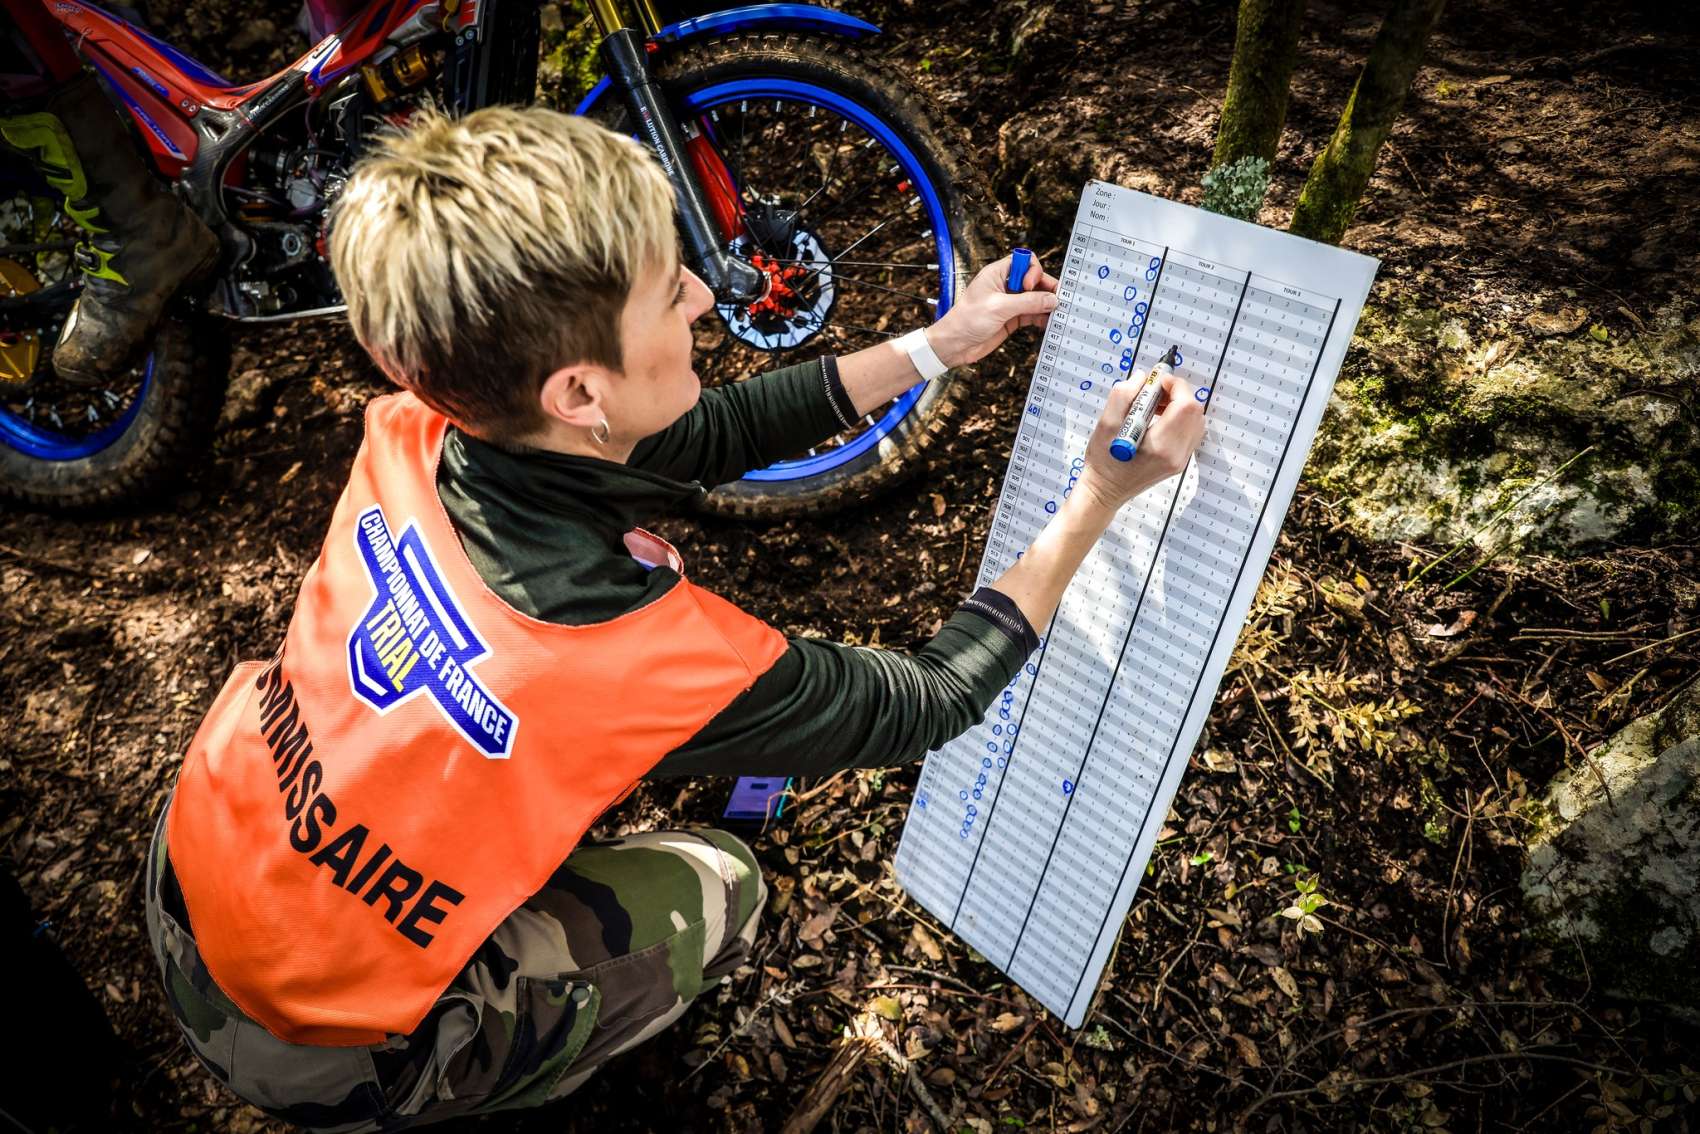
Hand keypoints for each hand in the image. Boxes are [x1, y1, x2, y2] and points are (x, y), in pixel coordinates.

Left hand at [924, 253, 1059, 368]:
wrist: (954, 345)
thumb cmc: (967, 320)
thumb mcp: (1000, 308)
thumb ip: (1028, 302)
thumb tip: (1051, 299)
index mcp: (997, 274)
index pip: (1025, 261)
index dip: (1033, 272)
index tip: (1030, 287)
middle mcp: (1005, 286)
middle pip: (1034, 281)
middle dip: (1046, 289)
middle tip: (1058, 301)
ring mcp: (1010, 303)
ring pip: (1036, 299)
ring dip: (1046, 305)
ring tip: (1057, 314)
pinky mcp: (1012, 319)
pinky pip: (1032, 314)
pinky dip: (1042, 318)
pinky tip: (1048, 324)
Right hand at [1076, 368, 1206, 511]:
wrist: (1105, 491)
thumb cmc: (1103, 462)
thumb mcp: (1105, 424)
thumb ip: (1123, 395)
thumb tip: (1142, 378)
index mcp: (1161, 446)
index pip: (1185, 406)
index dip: (1175, 386)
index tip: (1157, 382)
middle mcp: (1177, 455)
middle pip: (1195, 411)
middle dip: (1178, 393)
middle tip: (1155, 392)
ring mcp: (1181, 460)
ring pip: (1196, 420)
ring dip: (1180, 405)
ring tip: (1155, 405)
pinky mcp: (1180, 460)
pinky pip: (1191, 431)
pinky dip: (1179, 417)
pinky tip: (1158, 418)